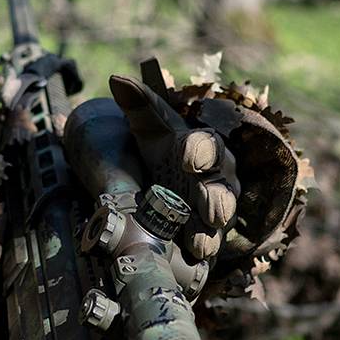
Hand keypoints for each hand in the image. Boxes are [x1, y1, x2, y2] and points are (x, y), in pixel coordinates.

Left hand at [108, 75, 239, 260]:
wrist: (166, 179)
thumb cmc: (163, 148)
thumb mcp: (149, 126)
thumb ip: (137, 104)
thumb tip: (117, 80)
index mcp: (204, 148)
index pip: (207, 146)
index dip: (200, 151)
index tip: (187, 156)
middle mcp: (217, 179)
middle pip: (222, 188)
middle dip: (216, 198)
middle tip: (209, 207)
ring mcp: (213, 210)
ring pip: (218, 221)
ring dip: (209, 232)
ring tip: (198, 243)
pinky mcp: (206, 233)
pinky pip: (210, 243)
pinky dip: (202, 251)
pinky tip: (192, 258)